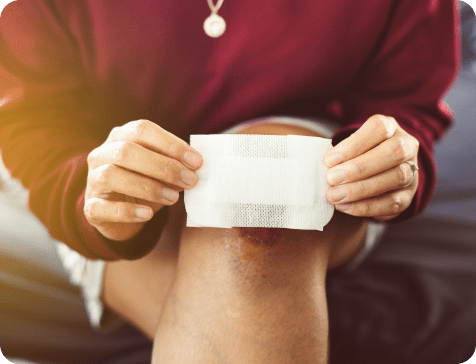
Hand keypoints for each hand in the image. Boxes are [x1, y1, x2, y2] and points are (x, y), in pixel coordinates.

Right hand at [85, 119, 202, 240]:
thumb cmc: (144, 184)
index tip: (197, 162)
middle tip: (190, 180)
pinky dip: (127, 211)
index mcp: (121, 137)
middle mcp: (103, 154)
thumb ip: (175, 167)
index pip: (142, 130)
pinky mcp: (90, 206)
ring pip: (112, 175)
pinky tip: (147, 215)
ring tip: (174, 198)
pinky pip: (103, 207)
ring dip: (148, 187)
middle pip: (127, 151)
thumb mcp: (161, 173)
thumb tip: (195, 170)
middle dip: (163, 166)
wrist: (119, 215)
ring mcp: (93, 180)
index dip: (171, 144)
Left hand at [324, 115, 418, 220]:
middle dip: (359, 167)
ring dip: (361, 189)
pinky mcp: (408, 196)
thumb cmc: (355, 156)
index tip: (329, 160)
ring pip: (395, 177)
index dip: (354, 145)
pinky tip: (345, 207)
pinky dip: (366, 206)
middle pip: (392, 152)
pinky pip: (392, 202)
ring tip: (335, 195)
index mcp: (390, 127)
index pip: (378, 128)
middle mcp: (406, 146)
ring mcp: (412, 171)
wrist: (378, 174)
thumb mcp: (349, 146)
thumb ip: (338, 154)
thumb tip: (321, 167)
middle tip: (332, 178)